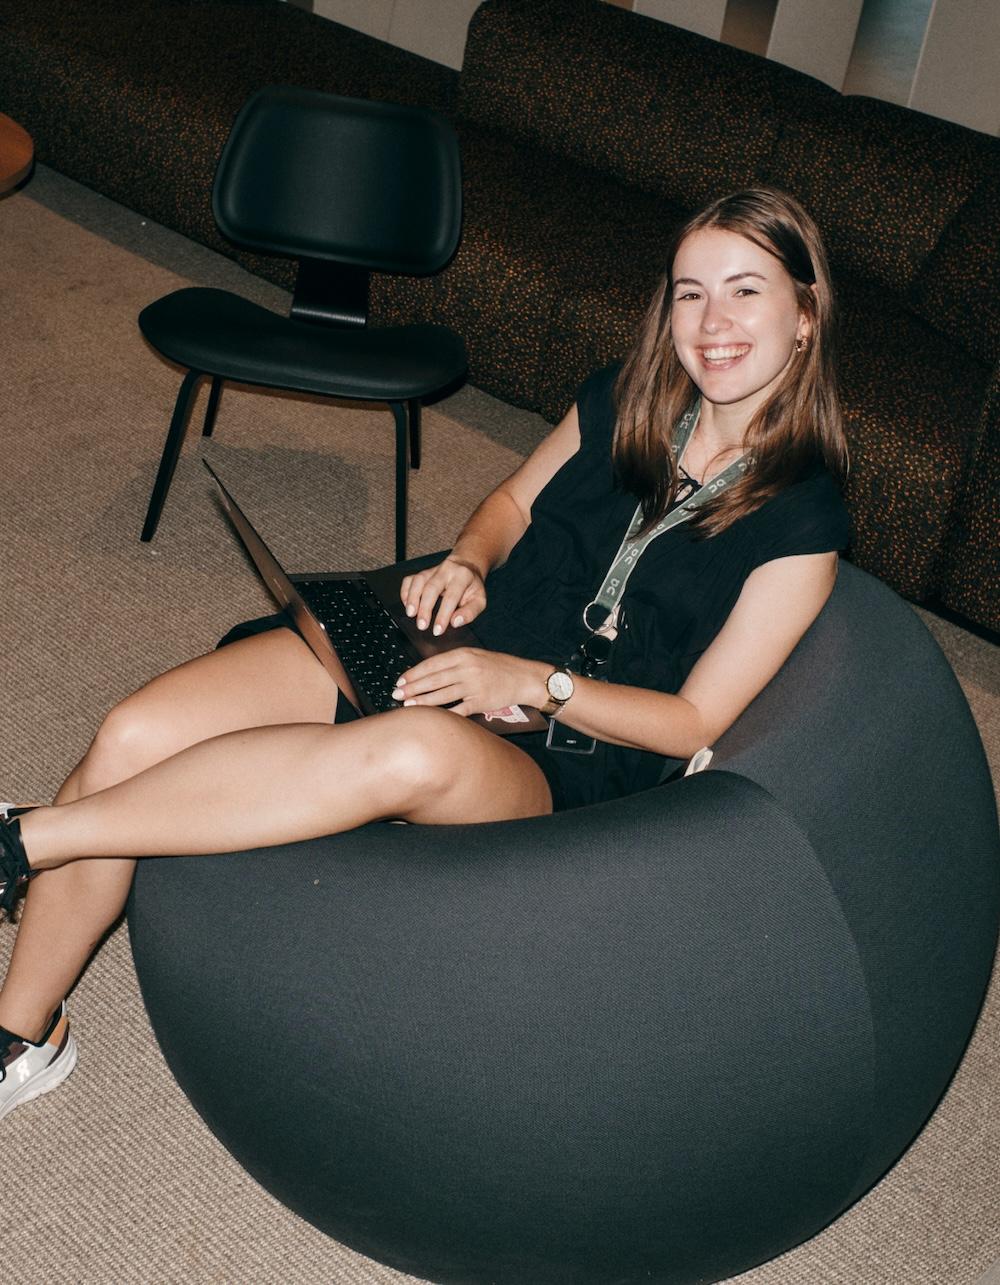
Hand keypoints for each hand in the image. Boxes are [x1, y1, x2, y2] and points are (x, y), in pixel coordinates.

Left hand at [392, 648, 545, 717]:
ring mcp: (474, 686)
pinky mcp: (481, 702)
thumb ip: (454, 662)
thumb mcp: (475, 656)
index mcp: (464, 654)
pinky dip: (444, 714)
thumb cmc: (499, 667)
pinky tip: (431, 718)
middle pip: (433, 680)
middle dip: (412, 688)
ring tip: (407, 705)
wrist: (524, 677)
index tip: (400, 680)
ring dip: (422, 701)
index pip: (432, 664)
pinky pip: (458, 710)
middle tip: (396, 693)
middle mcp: (467, 669)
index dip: (414, 673)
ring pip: (442, 695)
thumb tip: (428, 672)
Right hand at [400, 556, 487, 635]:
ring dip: (412, 598)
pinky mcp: (423, 572)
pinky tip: (407, 604)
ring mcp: (432, 570)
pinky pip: (410, 579)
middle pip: (431, 587)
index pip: (451, 597)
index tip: (438, 630)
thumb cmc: (472, 586)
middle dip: (425, 608)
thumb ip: (470, 612)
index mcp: (462, 576)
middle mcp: (446, 570)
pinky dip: (405, 592)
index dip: (443, 615)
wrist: (466, 566)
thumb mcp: (479, 599)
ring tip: (411, 614)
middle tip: (422, 625)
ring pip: (418, 581)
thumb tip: (455, 622)